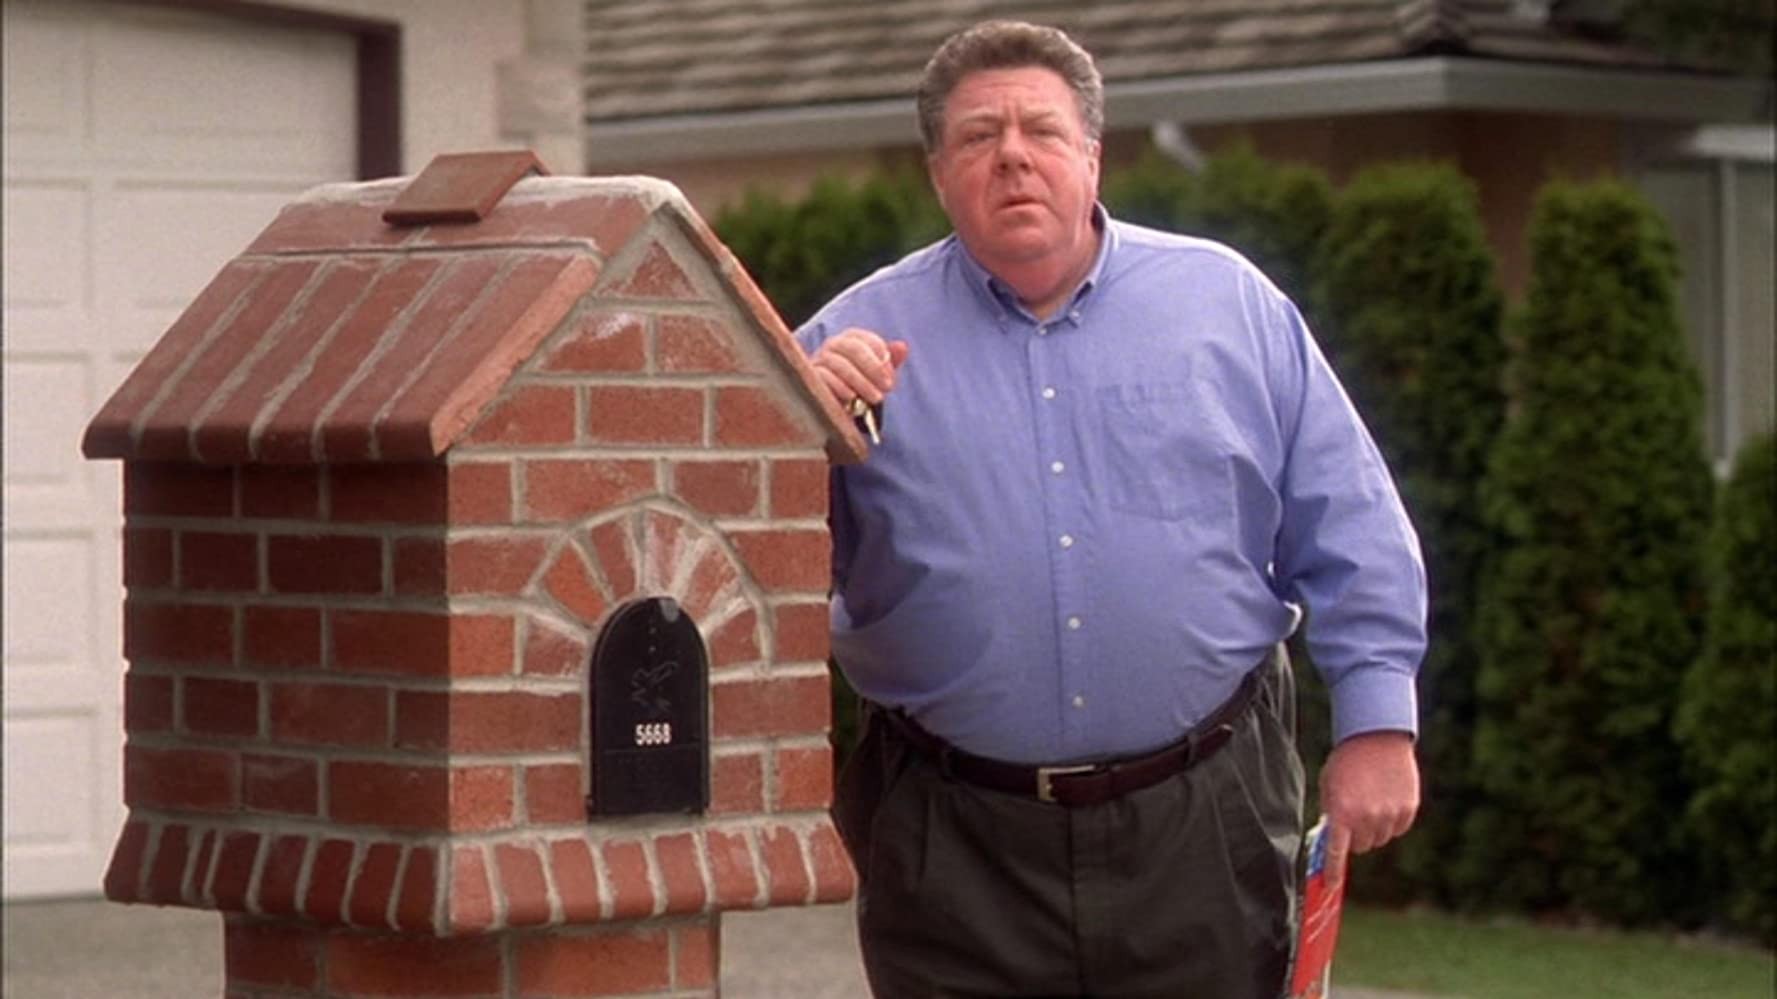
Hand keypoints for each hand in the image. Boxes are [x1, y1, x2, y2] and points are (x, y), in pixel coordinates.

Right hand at [809, 327, 908, 406]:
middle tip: (887, 387)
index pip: (866, 339)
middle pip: (853, 348)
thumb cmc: (858, 388)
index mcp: (850, 340)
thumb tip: (902, 347)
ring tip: (875, 398)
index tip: (891, 376)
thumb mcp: (876, 376)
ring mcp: (819, 360)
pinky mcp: (810, 377)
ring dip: (861, 381)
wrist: (834, 410)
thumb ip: (889, 361)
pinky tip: (852, 397)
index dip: (881, 357)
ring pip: (839, 363)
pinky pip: (823, 377)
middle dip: (873, 368)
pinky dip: (840, 387)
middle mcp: (832, 346)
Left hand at [1318, 730, 1418, 889]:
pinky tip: (1387, 797)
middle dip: (1355, 836)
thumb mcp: (1329, 785)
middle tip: (1354, 814)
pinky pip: (1398, 829)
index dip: (1333, 873)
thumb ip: (1332, 814)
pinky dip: (1392, 820)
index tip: (1330, 888)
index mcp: (1341, 813)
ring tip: (1371, 800)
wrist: (1376, 736)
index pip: (1336, 853)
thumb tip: (1334, 840)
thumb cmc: (1346, 760)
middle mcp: (1366, 818)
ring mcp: (1389, 815)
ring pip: (1380, 839)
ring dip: (1374, 828)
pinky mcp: (1408, 810)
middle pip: (1361, 848)